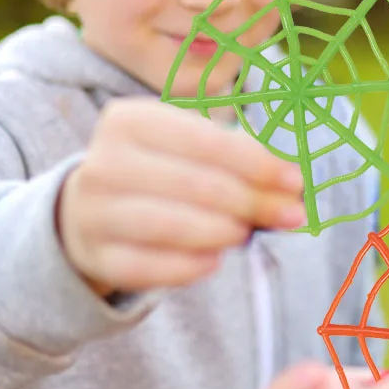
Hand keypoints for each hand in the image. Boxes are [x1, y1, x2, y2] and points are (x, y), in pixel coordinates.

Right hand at [57, 99, 306, 295]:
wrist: (92, 210)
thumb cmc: (162, 172)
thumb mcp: (193, 151)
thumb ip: (241, 161)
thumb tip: (293, 187)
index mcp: (131, 121)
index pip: (206, 141)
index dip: (258, 163)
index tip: (296, 181)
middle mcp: (103, 163)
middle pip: (193, 184)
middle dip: (251, 201)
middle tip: (289, 215)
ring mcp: (93, 213)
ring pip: (168, 225)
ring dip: (221, 232)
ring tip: (245, 233)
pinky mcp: (97, 256)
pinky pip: (147, 267)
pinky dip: (187, 266)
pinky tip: (213, 260)